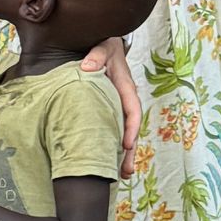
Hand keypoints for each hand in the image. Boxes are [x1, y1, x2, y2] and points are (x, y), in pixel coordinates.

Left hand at [82, 31, 140, 176]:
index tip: (127, 145)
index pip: (132, 112)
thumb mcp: (102, 47)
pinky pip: (112, 130)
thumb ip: (97, 56)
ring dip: (124, 155)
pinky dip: (113, 147)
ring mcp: (118, 108)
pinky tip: (108, 163)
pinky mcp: (110, 111)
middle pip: (130, 130)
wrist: (104, 44)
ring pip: (123, 134)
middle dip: (130, 151)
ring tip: (122, 176)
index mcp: (126, 89)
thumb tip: (88, 67)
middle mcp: (125, 102)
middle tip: (126, 172)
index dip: (131, 129)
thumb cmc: (104, 46)